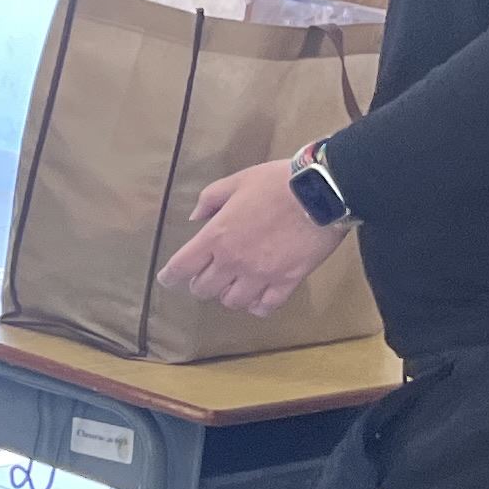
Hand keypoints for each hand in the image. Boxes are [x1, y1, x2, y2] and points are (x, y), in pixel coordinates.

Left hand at [158, 163, 341, 318]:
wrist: (322, 192)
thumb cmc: (276, 182)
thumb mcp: (236, 181)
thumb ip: (210, 200)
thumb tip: (194, 218)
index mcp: (216, 236)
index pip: (181, 267)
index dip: (169, 277)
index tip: (167, 279)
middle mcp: (233, 260)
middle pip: (203, 289)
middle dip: (200, 284)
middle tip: (207, 276)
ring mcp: (261, 274)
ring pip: (232, 302)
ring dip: (229, 295)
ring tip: (234, 285)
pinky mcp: (288, 281)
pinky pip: (266, 307)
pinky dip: (258, 306)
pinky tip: (258, 298)